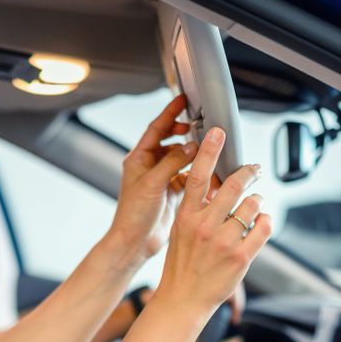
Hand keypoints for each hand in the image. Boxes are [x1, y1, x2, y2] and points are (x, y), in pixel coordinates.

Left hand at [107, 95, 196, 265]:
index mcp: (138, 160)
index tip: (183, 100)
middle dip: (185, 133)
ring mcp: (161, 180)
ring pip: (181, 159)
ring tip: (206, 150)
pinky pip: (188, 176)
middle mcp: (149, 168)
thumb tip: (191, 146)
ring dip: (193, 155)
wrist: (134, 242)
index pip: (156, 129)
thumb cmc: (133, 214)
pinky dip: (197, 174)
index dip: (170, 113)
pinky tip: (207, 173)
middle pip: (170, 141)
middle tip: (199, 127)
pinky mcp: (171, 193)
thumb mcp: (152, 183)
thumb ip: (172, 162)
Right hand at [155, 127, 271, 315]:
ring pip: (252, 204)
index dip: (208, 152)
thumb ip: (197, 210)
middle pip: (232, 184)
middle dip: (248, 172)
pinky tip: (259, 226)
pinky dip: (265, 222)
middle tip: (253, 170)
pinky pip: (264, 226)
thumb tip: (216, 187)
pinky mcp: (241, 255)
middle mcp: (204, 226)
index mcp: (186, 217)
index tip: (218, 133)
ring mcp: (223, 241)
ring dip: (256, 202)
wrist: (182, 299)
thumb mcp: (180, 233)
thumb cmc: (181, 266)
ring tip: (252, 210)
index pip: (197, 177)